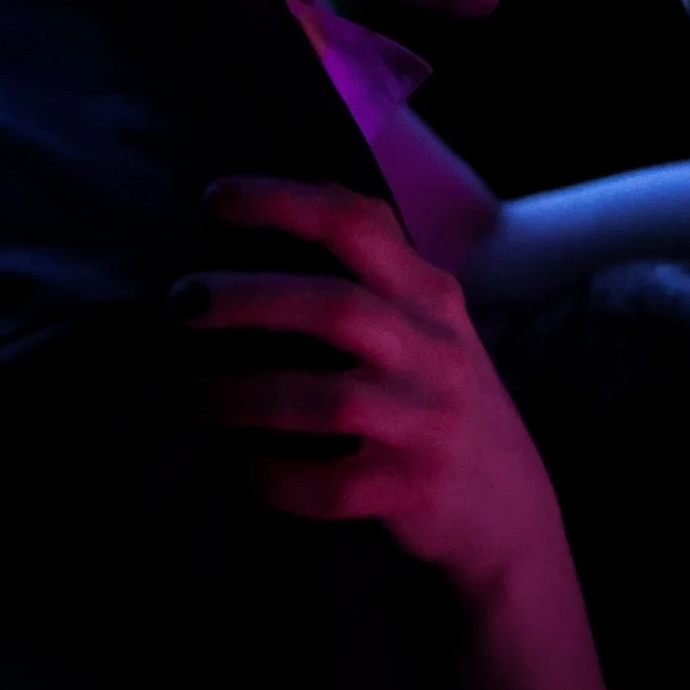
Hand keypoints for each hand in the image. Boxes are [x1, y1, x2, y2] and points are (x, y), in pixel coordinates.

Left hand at [174, 178, 567, 599]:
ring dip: (240, 396)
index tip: (215, 198)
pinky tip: (241, 462)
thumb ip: (380, 257)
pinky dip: (271, 474)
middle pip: (336, 309)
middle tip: (180, 300)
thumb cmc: (443, 397)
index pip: (358, 225)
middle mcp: (433, 352)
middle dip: (247, 300)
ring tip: (185, 393)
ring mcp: (424, 424)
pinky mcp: (409, 492)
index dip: (282, 203)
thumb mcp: (430, 317)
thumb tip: (312, 178)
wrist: (510, 511)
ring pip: (325, 402)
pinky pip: (326, 484)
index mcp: (430, 296)